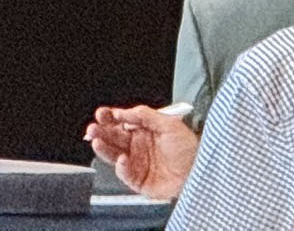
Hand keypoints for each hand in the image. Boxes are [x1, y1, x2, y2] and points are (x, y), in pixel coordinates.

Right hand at [84, 105, 198, 198]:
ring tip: (97, 141)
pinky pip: (125, 173)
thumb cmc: (190, 149)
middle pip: (114, 137)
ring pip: (114, 155)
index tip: (102, 114)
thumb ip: (144, 115)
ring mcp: (138, 163)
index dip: (110, 117)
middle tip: (93, 128)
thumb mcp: (169, 124)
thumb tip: (124, 112)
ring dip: (104, 148)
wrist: (200, 173)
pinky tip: (122, 159)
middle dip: (101, 131)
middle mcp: (139, 146)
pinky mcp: (139, 181)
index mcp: (145, 130)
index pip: (122, 122)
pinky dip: (121, 167)